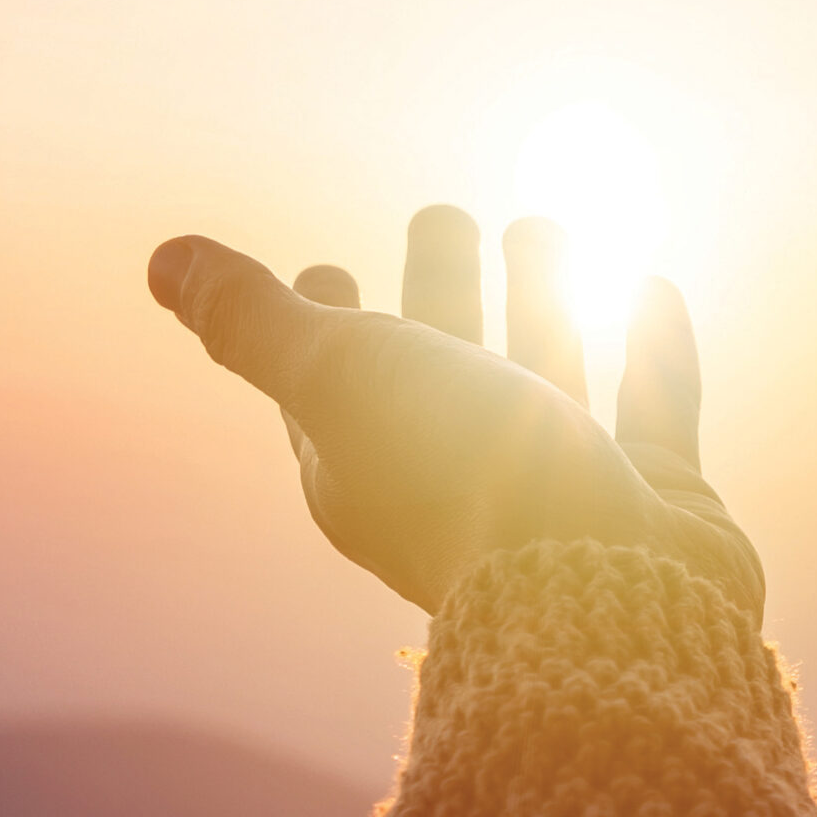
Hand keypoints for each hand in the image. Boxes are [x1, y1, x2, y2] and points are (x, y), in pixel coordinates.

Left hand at [146, 205, 760, 621]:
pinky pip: (654, 404)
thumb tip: (161, 258)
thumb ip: (256, 321)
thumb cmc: (460, 483)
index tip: (324, 266)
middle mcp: (463, 479)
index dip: (322, 324)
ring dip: (540, 299)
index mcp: (371, 468)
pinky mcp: (655, 497)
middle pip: (440, 367)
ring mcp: (563, 488)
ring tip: (542, 222)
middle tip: (445, 214)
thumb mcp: (341, 380)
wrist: (606, 602)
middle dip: (437, 290)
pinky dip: (654, 344)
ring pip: (545, 374)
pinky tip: (655, 284)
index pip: (332, 384)